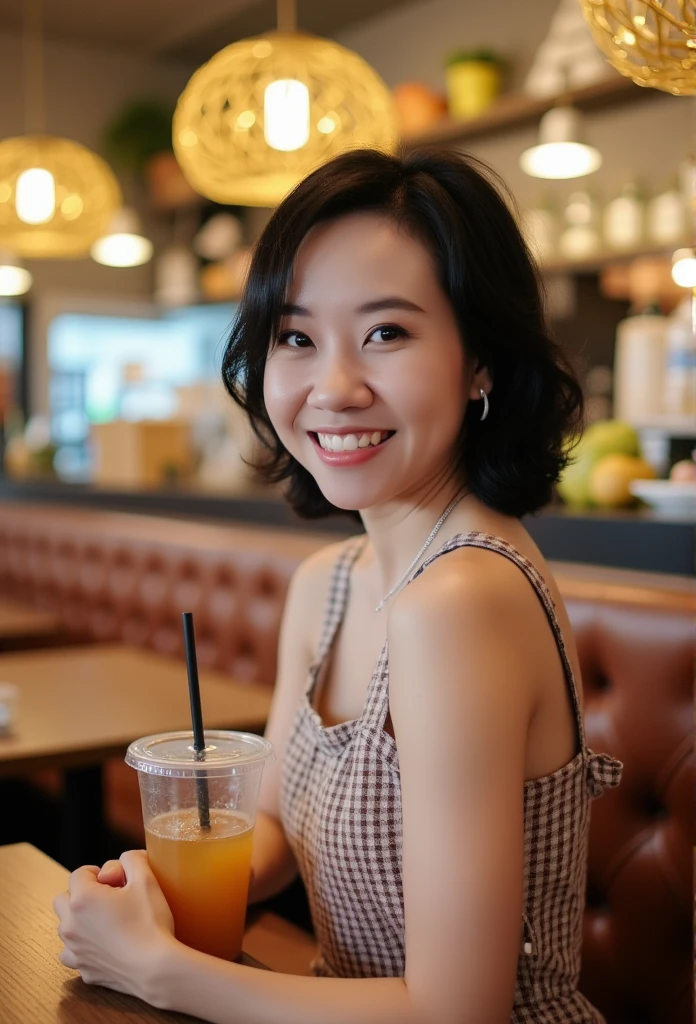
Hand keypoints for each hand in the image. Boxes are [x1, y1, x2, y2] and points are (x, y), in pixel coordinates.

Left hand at [54, 850, 175, 1001]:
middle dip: (81, 894)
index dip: (98, 872)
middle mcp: (70, 924)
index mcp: (82, 898)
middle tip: (107, 898)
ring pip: (64, 927)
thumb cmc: (150, 922)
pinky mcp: (83, 969)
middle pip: (63, 899)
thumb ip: (133, 859)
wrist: (155, 968)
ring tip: (105, 921)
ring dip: (78, 920)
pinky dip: (81, 947)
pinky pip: (71, 954)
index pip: (79, 874)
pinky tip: (101, 945)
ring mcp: (74, 950)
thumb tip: (126, 858)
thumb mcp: (146, 879)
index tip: (115, 880)